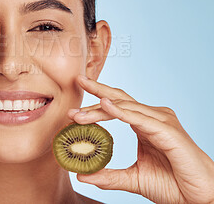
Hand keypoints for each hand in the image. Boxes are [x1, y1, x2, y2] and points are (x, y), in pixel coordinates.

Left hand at [68, 75, 213, 203]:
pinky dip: (120, 111)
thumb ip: (109, 175)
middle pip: (120, 98)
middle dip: (97, 90)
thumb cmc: (173, 185)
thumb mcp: (134, 178)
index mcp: (145, 123)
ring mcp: (161, 121)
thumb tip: (82, 175)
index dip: (96, 101)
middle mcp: (152, 117)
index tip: (75, 105)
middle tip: (77, 81)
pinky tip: (104, 106)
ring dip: (99, 108)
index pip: (116, 105)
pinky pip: (139, 117)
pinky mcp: (167, 131)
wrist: (199, 199)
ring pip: (125, 106)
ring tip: (78, 114)